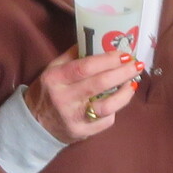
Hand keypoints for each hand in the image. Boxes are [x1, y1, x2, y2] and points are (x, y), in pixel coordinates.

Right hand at [24, 48, 138, 142]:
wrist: (35, 124)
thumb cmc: (48, 91)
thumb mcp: (53, 69)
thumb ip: (74, 56)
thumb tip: (99, 40)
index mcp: (56, 79)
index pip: (85, 67)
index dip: (107, 60)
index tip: (124, 54)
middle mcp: (64, 98)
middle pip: (99, 84)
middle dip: (122, 73)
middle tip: (137, 65)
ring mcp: (73, 118)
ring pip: (107, 106)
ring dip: (124, 94)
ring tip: (133, 84)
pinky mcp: (81, 132)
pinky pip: (106, 121)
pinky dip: (115, 109)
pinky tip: (118, 101)